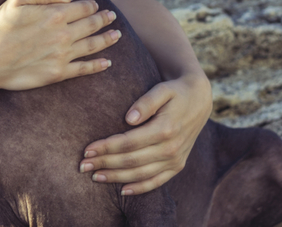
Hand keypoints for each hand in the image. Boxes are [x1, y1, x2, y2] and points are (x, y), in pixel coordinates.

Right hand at [0, 0, 119, 92]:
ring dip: (107, 40)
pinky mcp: (58, 73)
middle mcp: (63, 35)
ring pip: (92, 46)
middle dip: (104, 20)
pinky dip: (98, 66)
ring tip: (117, 35)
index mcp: (54, 15)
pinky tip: (107, 63)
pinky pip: (84, 69)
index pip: (82, 8)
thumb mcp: (16, 0)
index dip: (91, 6)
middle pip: (92, 25)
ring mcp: (62, 56)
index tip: (96, 6)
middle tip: (112, 17)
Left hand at [78, 72, 211, 194]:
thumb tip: (129, 119)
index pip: (128, 142)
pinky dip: (140, 188)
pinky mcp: (178, 166)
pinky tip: (122, 191)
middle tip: (82, 166)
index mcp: (165, 129)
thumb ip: (146, 102)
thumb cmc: (175, 92)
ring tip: (95, 177)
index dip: (106, 147)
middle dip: (104, 164)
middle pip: (131, 160)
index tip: (87, 149)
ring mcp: (175, 160)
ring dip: (116, 177)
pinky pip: (157, 182)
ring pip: (140, 174)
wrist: (199, 100)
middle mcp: (171, 148)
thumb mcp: (162, 90)